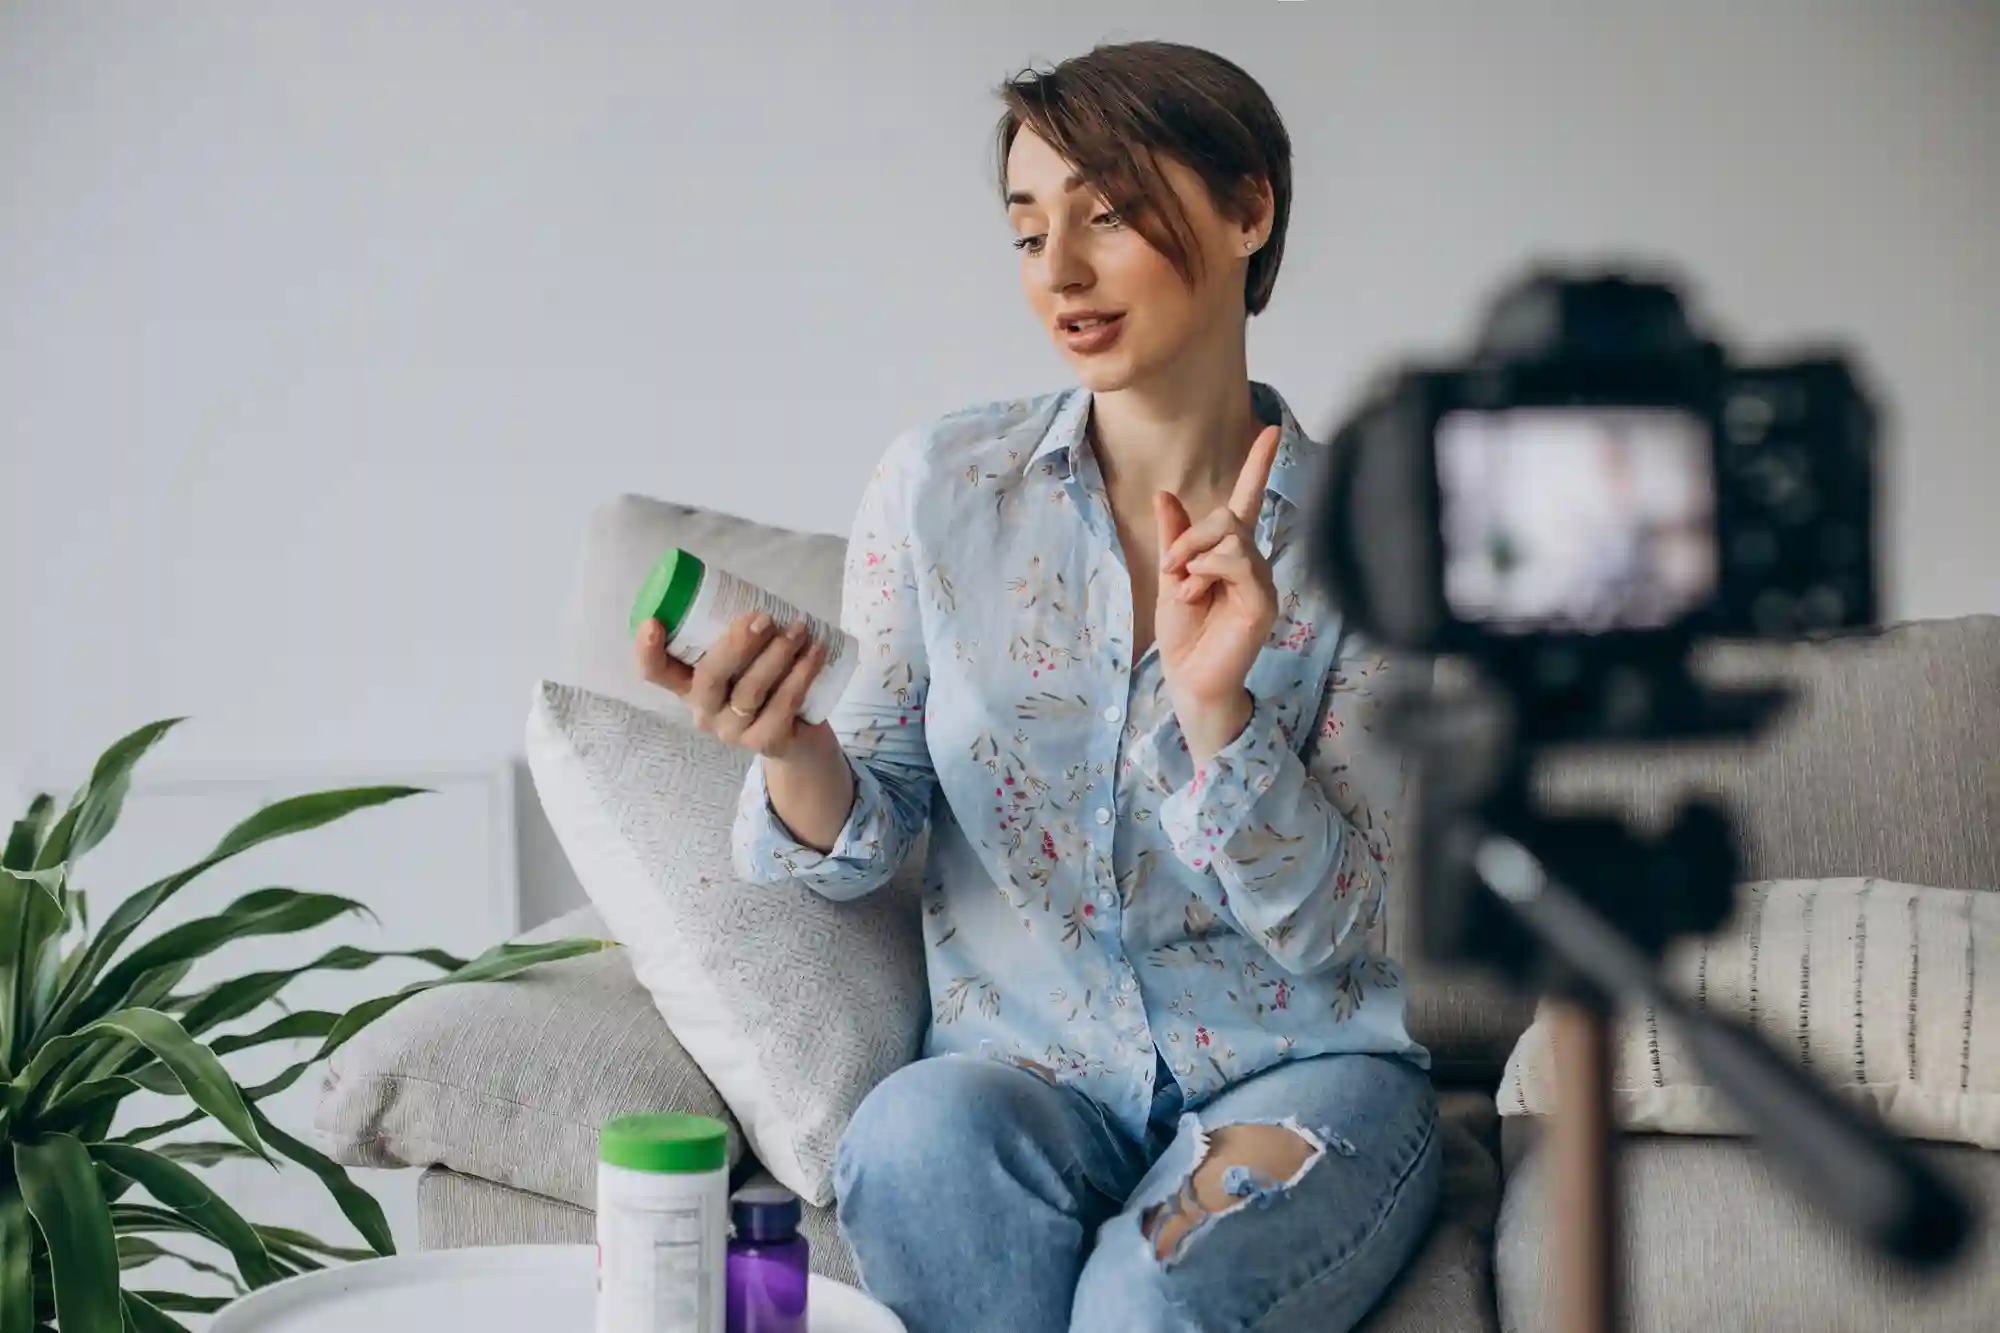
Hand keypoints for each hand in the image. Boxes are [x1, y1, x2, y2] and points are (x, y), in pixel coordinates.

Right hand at [636, 612, 837, 761]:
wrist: (800, 736)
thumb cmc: (765, 685)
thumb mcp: (743, 660)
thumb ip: (737, 633)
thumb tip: (753, 590)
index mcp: (689, 685)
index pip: (656, 673)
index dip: (648, 651)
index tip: (653, 622)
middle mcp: (704, 711)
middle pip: (708, 678)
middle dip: (735, 644)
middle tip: (763, 618)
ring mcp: (733, 730)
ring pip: (750, 691)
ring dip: (777, 654)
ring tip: (799, 628)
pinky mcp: (765, 741)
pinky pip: (782, 706)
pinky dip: (801, 675)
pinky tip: (815, 652)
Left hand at [1154, 425, 1280, 755]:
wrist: (1188, 680)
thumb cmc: (1184, 635)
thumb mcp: (1170, 576)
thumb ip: (1174, 537)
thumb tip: (1166, 494)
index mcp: (1232, 556)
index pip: (1249, 501)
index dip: (1258, 465)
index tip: (1272, 429)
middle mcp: (1253, 564)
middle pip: (1228, 516)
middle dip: (1191, 535)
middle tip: (1172, 567)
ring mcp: (1262, 583)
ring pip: (1232, 536)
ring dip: (1194, 555)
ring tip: (1183, 587)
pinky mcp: (1263, 602)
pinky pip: (1238, 562)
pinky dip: (1206, 570)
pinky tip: (1196, 593)